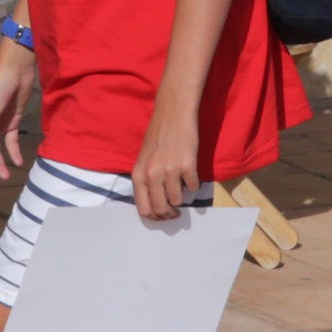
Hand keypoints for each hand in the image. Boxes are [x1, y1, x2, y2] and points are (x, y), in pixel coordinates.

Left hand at [131, 99, 199, 219]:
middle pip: (160, 209)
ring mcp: (169, 172)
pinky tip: (191, 174)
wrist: (173, 114)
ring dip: (181, 198)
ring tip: (182, 186)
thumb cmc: (158, 135)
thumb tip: (157, 204)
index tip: (163, 217)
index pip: (143, 208)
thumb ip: (147, 180)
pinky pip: (192, 187)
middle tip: (176, 212)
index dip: (155, 217)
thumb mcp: (144, 159)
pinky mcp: (187, 167)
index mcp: (138, 175)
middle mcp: (152, 176)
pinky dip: (193, 184)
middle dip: (169, 214)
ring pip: (177, 200)